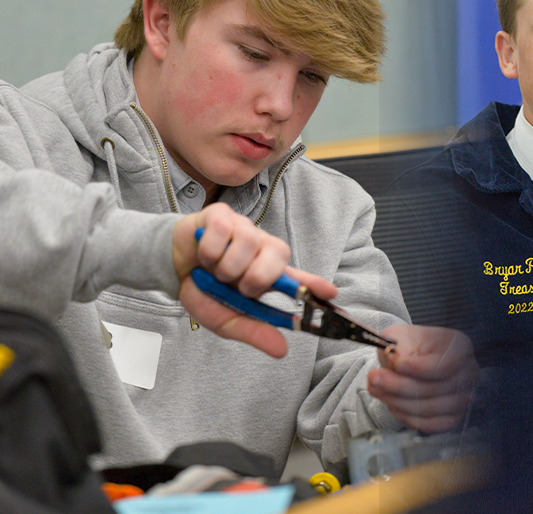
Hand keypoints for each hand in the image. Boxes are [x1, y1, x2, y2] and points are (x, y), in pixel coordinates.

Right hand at [171, 203, 336, 357]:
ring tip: (216, 270)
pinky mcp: (223, 215)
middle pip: (277, 256)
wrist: (169, 267)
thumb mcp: (225, 318)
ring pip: (249, 243)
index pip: (299, 280)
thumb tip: (282, 350)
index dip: (315, 284)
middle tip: (239, 285)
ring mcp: (245, 229)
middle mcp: (262, 249)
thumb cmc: (203, 289)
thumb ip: (253, 331)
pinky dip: (211, 249)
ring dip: (226, 265)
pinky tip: (205, 254)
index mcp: (268, 275)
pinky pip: (225, 231)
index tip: (331, 293)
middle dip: (256, 277)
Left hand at [369, 324, 478, 433]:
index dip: (417, 368)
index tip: (393, 363)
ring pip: (428, 408)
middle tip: (373, 378)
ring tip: (376, 389)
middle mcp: (468, 373)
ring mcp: (463, 397)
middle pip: (434, 388)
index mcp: (460, 347)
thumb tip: (395, 359)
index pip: (444, 365)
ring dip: (397, 401)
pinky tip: (392, 403)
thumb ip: (397, 344)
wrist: (408, 362)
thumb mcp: (399, 335)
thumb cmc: (408, 347)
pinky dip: (406, 416)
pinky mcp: (453, 417)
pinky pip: (429, 425)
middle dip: (398, 385)